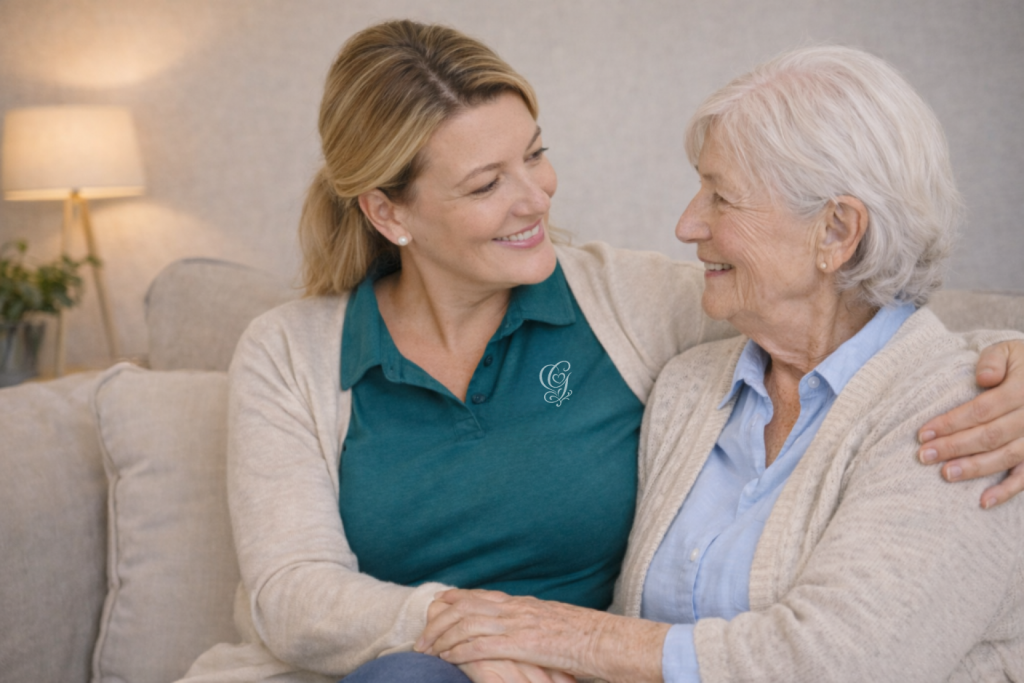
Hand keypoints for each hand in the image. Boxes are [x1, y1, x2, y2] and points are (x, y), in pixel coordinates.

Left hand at [417, 589, 666, 682]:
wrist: (629, 645)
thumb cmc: (604, 646)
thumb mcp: (567, 635)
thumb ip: (544, 634)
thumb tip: (534, 643)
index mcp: (532, 607)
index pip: (483, 596)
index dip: (455, 601)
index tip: (435, 610)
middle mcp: (524, 609)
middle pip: (468, 605)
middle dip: (439, 620)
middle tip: (419, 637)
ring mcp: (525, 624)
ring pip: (468, 622)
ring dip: (441, 636)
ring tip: (423, 650)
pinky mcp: (529, 643)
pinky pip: (482, 644)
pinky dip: (457, 649)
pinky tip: (443, 657)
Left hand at [918, 340, 1023, 507]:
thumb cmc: (1023, 363)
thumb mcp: (1009, 350)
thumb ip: (993, 360)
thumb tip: (984, 378)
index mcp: (1022, 389)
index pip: (982, 410)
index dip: (951, 423)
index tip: (922, 433)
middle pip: (990, 435)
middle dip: (955, 447)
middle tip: (924, 456)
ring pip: (1007, 456)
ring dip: (975, 468)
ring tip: (945, 474)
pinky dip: (1008, 491)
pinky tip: (984, 501)